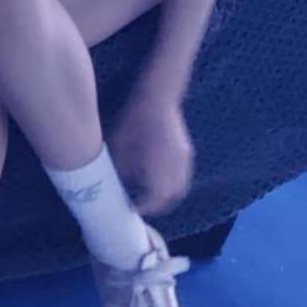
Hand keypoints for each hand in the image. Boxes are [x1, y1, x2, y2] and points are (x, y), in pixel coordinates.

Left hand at [109, 92, 194, 215]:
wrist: (158, 98)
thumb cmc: (135, 121)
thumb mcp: (120, 147)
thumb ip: (121, 170)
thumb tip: (118, 185)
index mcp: (160, 169)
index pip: (155, 200)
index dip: (143, 207)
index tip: (130, 209)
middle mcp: (177, 169)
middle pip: (170, 198)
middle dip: (155, 205)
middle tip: (138, 204)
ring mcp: (185, 161)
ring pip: (179, 189)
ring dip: (165, 196)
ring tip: (146, 194)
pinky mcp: (187, 153)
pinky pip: (182, 177)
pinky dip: (171, 184)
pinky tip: (157, 178)